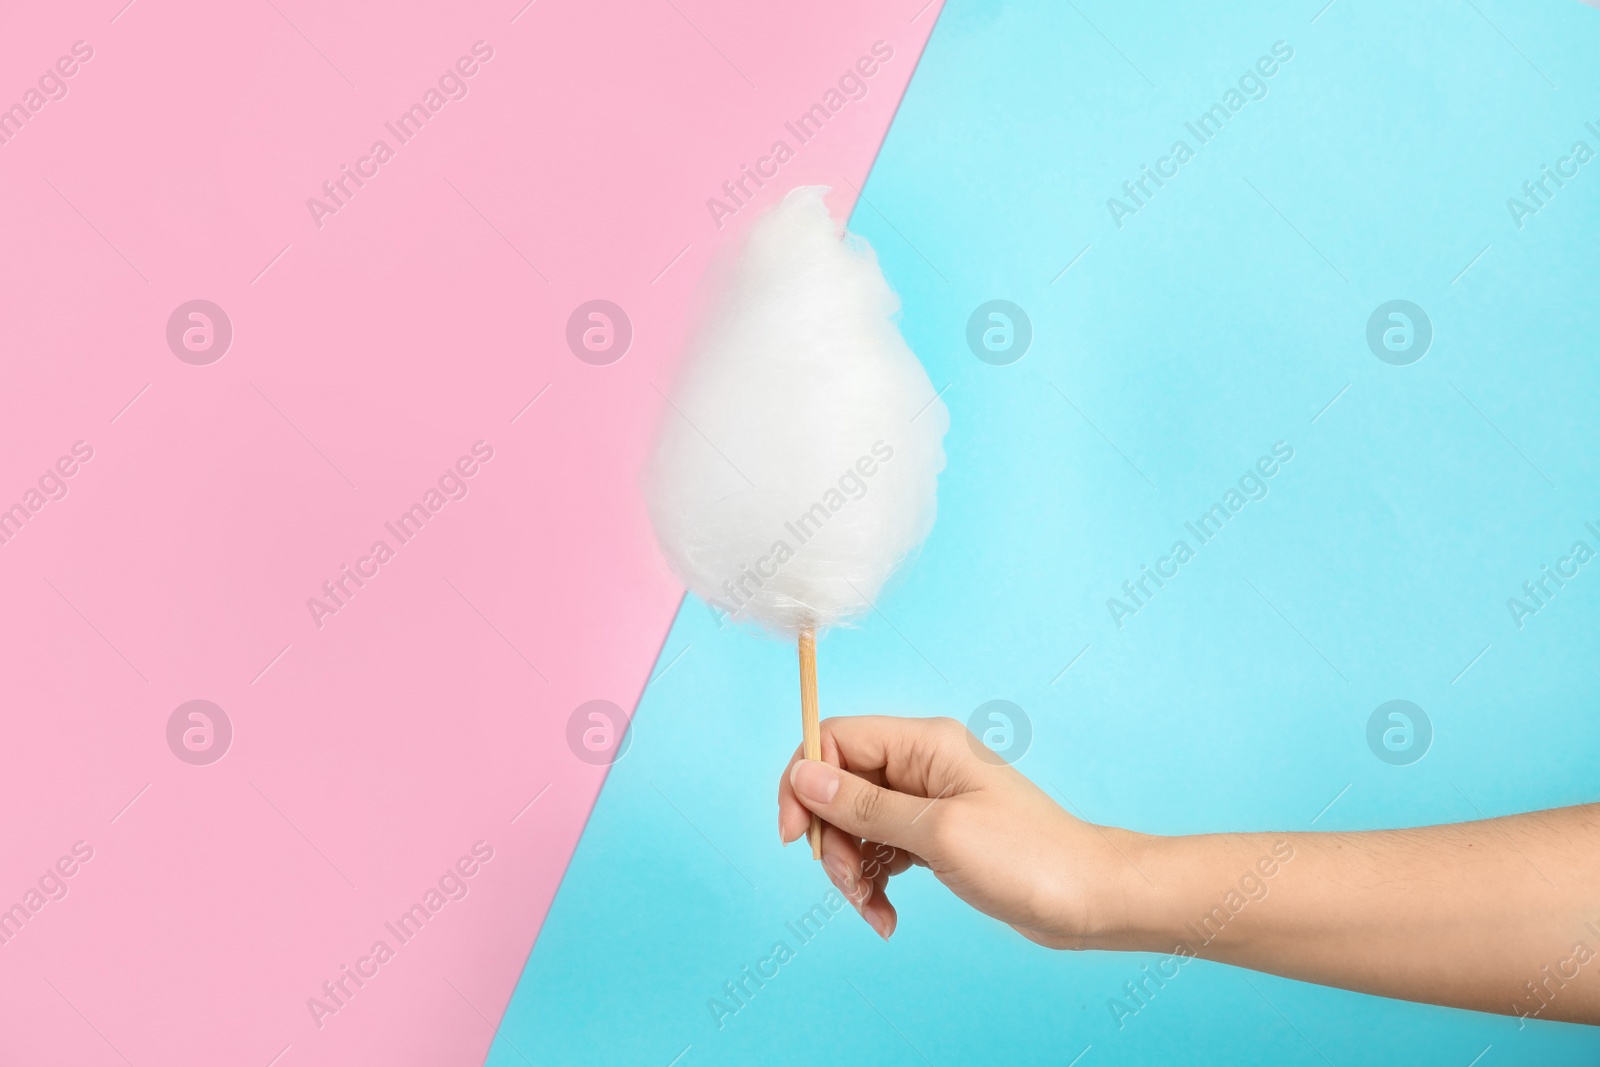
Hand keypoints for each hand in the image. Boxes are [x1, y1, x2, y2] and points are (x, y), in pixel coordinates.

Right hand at [776, 715, 1147, 948]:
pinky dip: (875, 883)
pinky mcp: (934, 837)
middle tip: (847, 883)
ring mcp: (928, 801)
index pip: (836, 739)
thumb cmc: (1027, 858)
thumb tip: (804, 777)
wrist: (1088, 899)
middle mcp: (922, 764)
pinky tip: (886, 916)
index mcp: (924, 743)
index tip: (797, 837)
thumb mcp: (937, 832)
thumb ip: (865, 806)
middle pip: (840, 787)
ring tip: (872, 909)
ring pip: (856, 824)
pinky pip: (881, 850)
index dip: (805, 781)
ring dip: (852, 870)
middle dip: (832, 839)